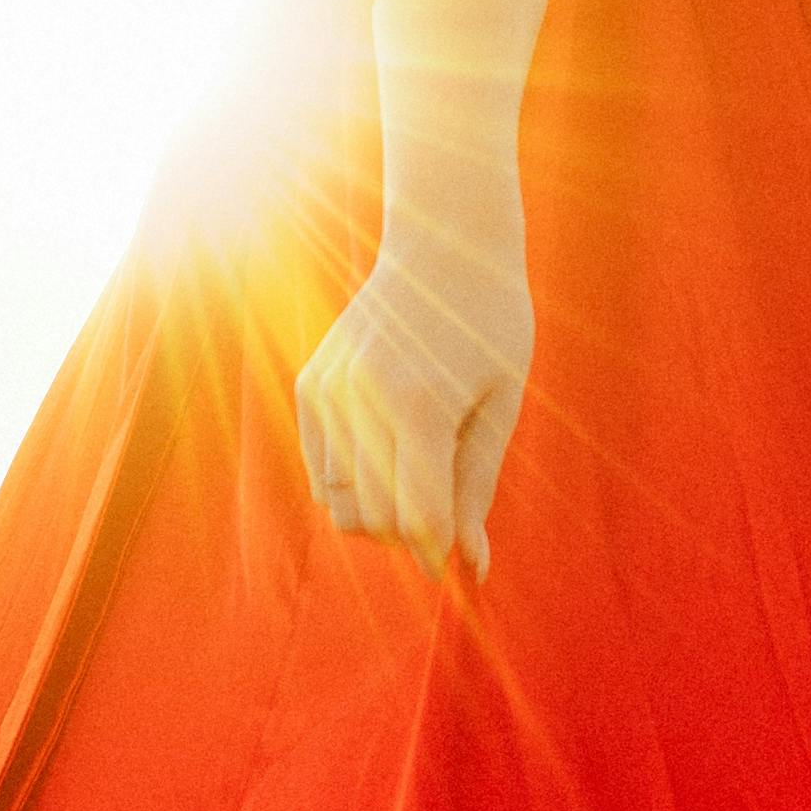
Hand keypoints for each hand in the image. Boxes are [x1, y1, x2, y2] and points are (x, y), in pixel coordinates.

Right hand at [294, 206, 531, 572]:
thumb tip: (469, 568)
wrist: (444, 243)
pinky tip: (390, 451)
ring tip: (420, 476)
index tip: (460, 557)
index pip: (417, 519)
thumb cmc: (491, 322)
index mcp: (419, 403)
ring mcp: (326, 391)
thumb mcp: (501, 404)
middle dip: (411, 536)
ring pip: (340, 504)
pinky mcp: (309, 386)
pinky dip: (353, 483)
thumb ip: (477, 487)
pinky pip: (321, 472)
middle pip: (375, 519)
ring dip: (379, 513)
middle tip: (446, 512)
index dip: (440, 550)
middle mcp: (360, 399)